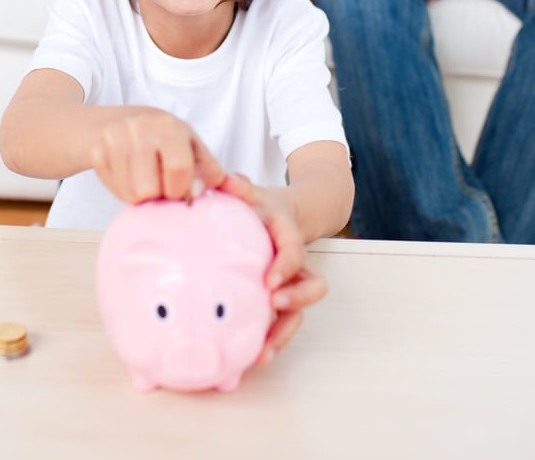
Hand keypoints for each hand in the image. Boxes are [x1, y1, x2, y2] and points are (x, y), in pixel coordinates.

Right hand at [90, 107, 224, 203]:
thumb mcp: (193, 148)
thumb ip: (210, 172)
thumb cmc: (164, 140)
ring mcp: (115, 139)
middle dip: (158, 193)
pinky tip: (129, 173)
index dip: (180, 188)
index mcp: (169, 126)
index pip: (178, 169)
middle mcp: (140, 127)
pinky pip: (116, 191)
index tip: (178, 186)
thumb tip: (211, 190)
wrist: (119, 121)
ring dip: (142, 193)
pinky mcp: (97, 152)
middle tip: (159, 178)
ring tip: (145, 175)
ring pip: (131, 194)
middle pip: (149, 189)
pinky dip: (125, 189)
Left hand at [219, 173, 326, 362]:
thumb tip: (222, 179)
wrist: (276, 213)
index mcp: (287, 234)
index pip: (293, 250)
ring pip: (299, 312)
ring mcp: (292, 284)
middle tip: (275, 307)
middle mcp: (296, 263)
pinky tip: (254, 357)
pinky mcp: (281, 300)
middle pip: (312, 286)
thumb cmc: (258, 203)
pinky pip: (282, 323)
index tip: (270, 281)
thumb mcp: (250, 190)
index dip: (286, 266)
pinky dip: (272, 340)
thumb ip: (239, 185)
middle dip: (296, 300)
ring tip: (263, 352)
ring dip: (284, 332)